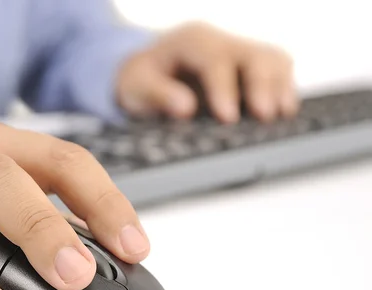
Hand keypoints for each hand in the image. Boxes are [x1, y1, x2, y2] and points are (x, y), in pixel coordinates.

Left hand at [117, 22, 298, 122]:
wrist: (146, 72)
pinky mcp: (250, 67)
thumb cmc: (140, 80)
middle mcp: (220, 41)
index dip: (224, 88)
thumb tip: (185, 108)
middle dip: (262, 85)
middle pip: (253, 55)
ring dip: (279, 87)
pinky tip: (285, 112)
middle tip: (265, 116)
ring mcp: (238, 52)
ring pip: (272, 59)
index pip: (214, 59)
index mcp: (191, 41)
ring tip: (281, 116)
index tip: (228, 117)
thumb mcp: (135, 87)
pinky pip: (278, 70)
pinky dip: (284, 89)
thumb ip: (157, 95)